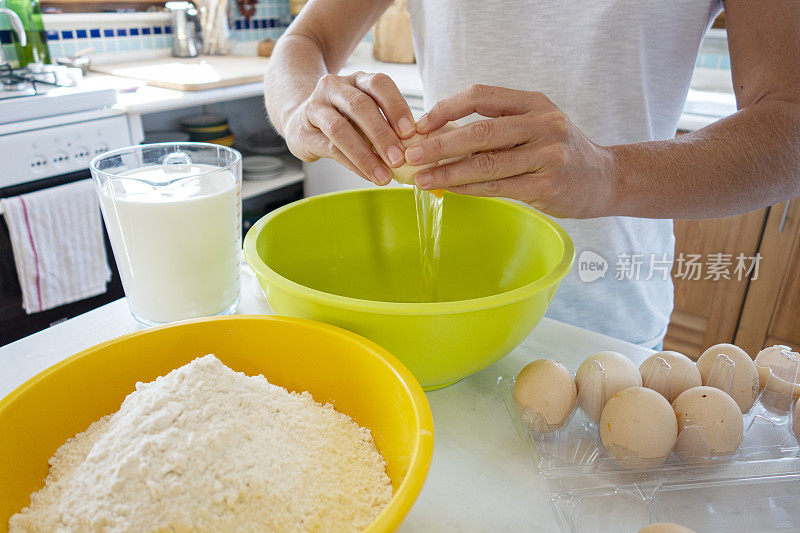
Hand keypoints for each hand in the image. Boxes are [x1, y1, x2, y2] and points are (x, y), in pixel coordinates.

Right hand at [282, 71, 415, 184]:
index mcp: (357, 80)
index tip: (411, 132)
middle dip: (382, 134)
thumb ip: (387, 124)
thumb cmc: (343, 119)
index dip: (396, 106)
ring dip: (365, 155)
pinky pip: (330, 148)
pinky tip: (368, 175)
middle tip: (400, 159)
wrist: (300, 122)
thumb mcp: (365, 114)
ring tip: (384, 175)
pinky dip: (353, 164)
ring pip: (340, 129)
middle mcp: (335, 87)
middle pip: (360, 106)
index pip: (379, 83)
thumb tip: (416, 147)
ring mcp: (316, 107)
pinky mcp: (304, 131)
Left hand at [406, 84, 616, 217]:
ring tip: (421, 178)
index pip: (482, 96)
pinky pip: (498, 187)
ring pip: (486, 163)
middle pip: (480, 132)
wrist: (605, 179)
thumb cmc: (559, 153)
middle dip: (440, 144)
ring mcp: (548, 155)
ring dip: (448, 172)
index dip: (447, 107)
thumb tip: (438, 138)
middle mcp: (543, 124)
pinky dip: (468, 188)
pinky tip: (449, 189)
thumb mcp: (533, 127)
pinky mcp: (548, 185)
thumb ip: (494, 129)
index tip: (421, 124)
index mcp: (533, 103)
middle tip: (411, 154)